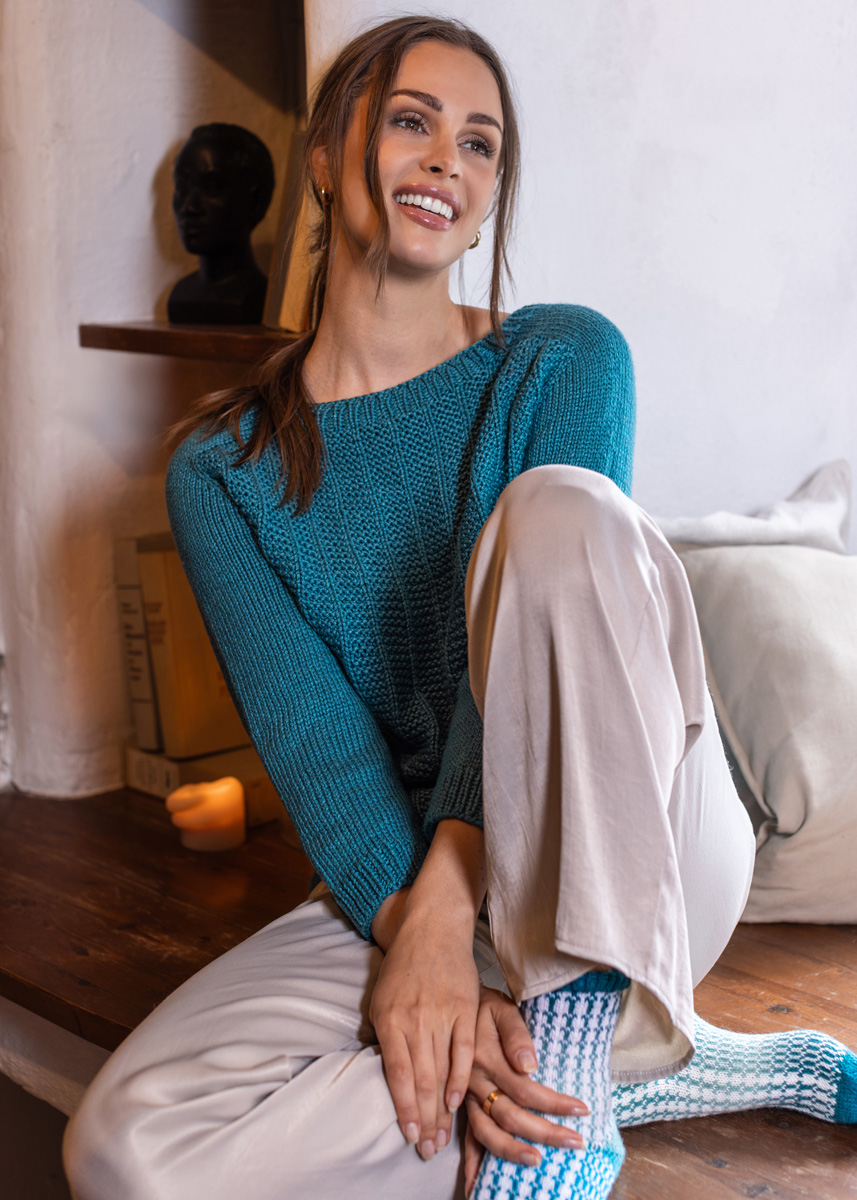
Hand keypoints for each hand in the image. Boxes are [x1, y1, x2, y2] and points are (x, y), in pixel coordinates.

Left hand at [369, 909, 479, 1161]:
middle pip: (421, 1079)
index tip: (408, 1135)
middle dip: (424, 1118)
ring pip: (442, 1071)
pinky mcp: (465, 1008)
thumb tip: (385, 1074)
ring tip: (441, 1135)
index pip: (397, 1074)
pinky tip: (457, 1100)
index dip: (403, 1107)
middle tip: (427, 1148)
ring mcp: (442, 1013)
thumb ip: (383, 1036)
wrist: (432, 930)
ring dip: (441, 1108)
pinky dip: (460, 1078)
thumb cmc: (402, 967)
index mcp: (389, 1018)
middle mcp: (415, 1018)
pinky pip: (463, 1051)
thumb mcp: (380, 998)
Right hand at [463, 987, 587, 1195]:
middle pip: (510, 1115)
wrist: (454, 1004)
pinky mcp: (461, 1103)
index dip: (553, 1103)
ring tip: (537, 1162)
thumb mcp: (501, 1008)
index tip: (581, 1110)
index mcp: (486, 1059)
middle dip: (544, 1132)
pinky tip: (476, 1182)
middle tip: (576, 1142)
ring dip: (511, 1151)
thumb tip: (530, 1065)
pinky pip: (465, 1135)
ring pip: (487, 1131)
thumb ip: (516, 1034)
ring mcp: (466, 1096)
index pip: (525, 1089)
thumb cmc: (483, 1006)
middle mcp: (475, 1082)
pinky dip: (471, 1159)